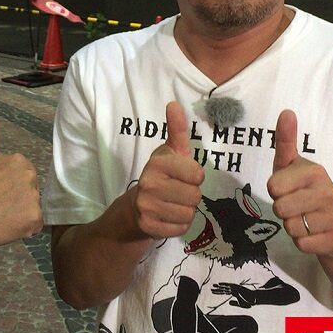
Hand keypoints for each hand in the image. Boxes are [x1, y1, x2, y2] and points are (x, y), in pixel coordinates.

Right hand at [0, 109, 41, 247]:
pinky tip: (8, 225)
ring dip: (21, 212)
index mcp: (19, 160)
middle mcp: (30, 177)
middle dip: (17, 196)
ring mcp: (34, 199)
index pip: (22, 173)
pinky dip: (25, 227)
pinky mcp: (34, 219)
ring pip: (32, 206)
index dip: (9, 184)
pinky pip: (35, 223)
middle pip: (29, 188)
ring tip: (1, 216)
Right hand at [130, 101, 203, 239]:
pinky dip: (178, 226)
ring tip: (171, 205)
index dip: (195, 177)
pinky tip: (166, 218)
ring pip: (189, 214)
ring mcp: (146, 206)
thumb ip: (177, 129)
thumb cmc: (161, 176)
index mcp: (157, 162)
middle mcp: (149, 183)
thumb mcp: (171, 152)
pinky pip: (180, 229)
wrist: (134, 207)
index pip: (197, 175)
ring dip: (185, 211)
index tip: (183, 176)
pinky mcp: (147, 226)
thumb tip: (174, 103)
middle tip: (176, 192)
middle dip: (190, 196)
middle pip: (195, 196)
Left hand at [210, 281, 256, 308]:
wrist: (254, 299)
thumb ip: (234, 303)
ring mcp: (235, 288)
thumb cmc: (248, 301)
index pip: (224, 292)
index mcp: (234, 293)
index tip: (212, 292)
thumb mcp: (240, 304)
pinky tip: (220, 284)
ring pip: (226, 287)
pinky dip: (224, 284)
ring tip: (213, 285)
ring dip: (219, 286)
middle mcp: (234, 290)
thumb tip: (228, 302)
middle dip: (217, 289)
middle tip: (211, 288)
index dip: (218, 292)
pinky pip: (230, 286)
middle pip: (224, 289)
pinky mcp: (237, 287)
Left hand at [267, 110, 332, 256]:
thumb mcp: (290, 165)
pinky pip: (302, 244)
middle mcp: (328, 191)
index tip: (288, 188)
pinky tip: (313, 234)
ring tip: (305, 219)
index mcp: (315, 171)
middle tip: (296, 206)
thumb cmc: (303, 191)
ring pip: (290, 228)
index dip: (276, 191)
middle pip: (280, 208)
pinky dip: (302, 242)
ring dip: (292, 227)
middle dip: (282, 211)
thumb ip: (285, 140)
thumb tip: (286, 111)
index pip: (273, 186)